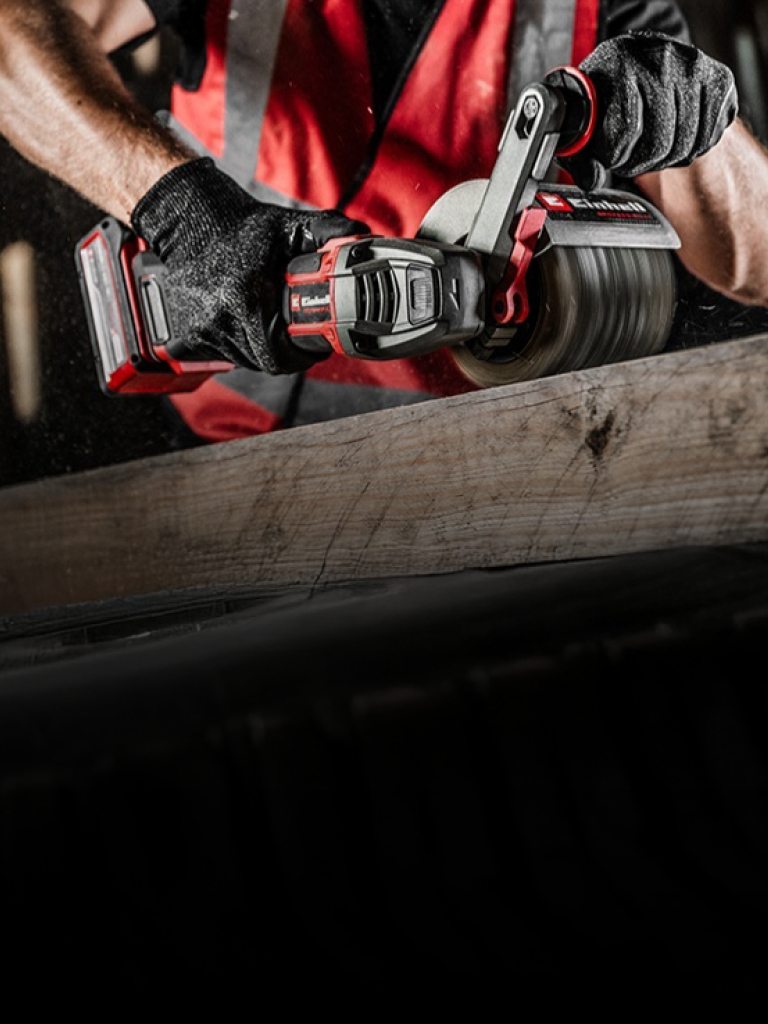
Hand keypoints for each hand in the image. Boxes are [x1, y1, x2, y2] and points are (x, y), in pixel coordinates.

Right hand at [130, 158, 366, 372]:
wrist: (188, 220)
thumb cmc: (239, 226)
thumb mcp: (287, 225)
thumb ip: (327, 230)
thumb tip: (362, 235)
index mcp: (245, 300)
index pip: (280, 356)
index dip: (299, 356)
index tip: (311, 346)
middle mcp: (219, 320)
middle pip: (263, 361)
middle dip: (282, 351)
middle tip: (293, 335)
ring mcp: (199, 331)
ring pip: (242, 360)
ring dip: (257, 348)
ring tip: (264, 322)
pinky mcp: (184, 336)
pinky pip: (218, 356)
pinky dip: (232, 346)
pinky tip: (237, 324)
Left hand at [556, 33, 737, 190]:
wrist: (638, 66)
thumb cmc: (606, 100)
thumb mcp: (583, 125)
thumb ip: (581, 158)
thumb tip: (592, 181)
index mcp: (618, 61)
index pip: (626, 132)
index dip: (617, 159)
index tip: (611, 158)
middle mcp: (659, 56)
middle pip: (659, 143)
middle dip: (641, 164)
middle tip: (631, 161)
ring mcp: (692, 65)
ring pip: (685, 146)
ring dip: (665, 162)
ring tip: (650, 150)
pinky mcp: (719, 79)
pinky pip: (708, 139)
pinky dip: (690, 152)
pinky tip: (673, 139)